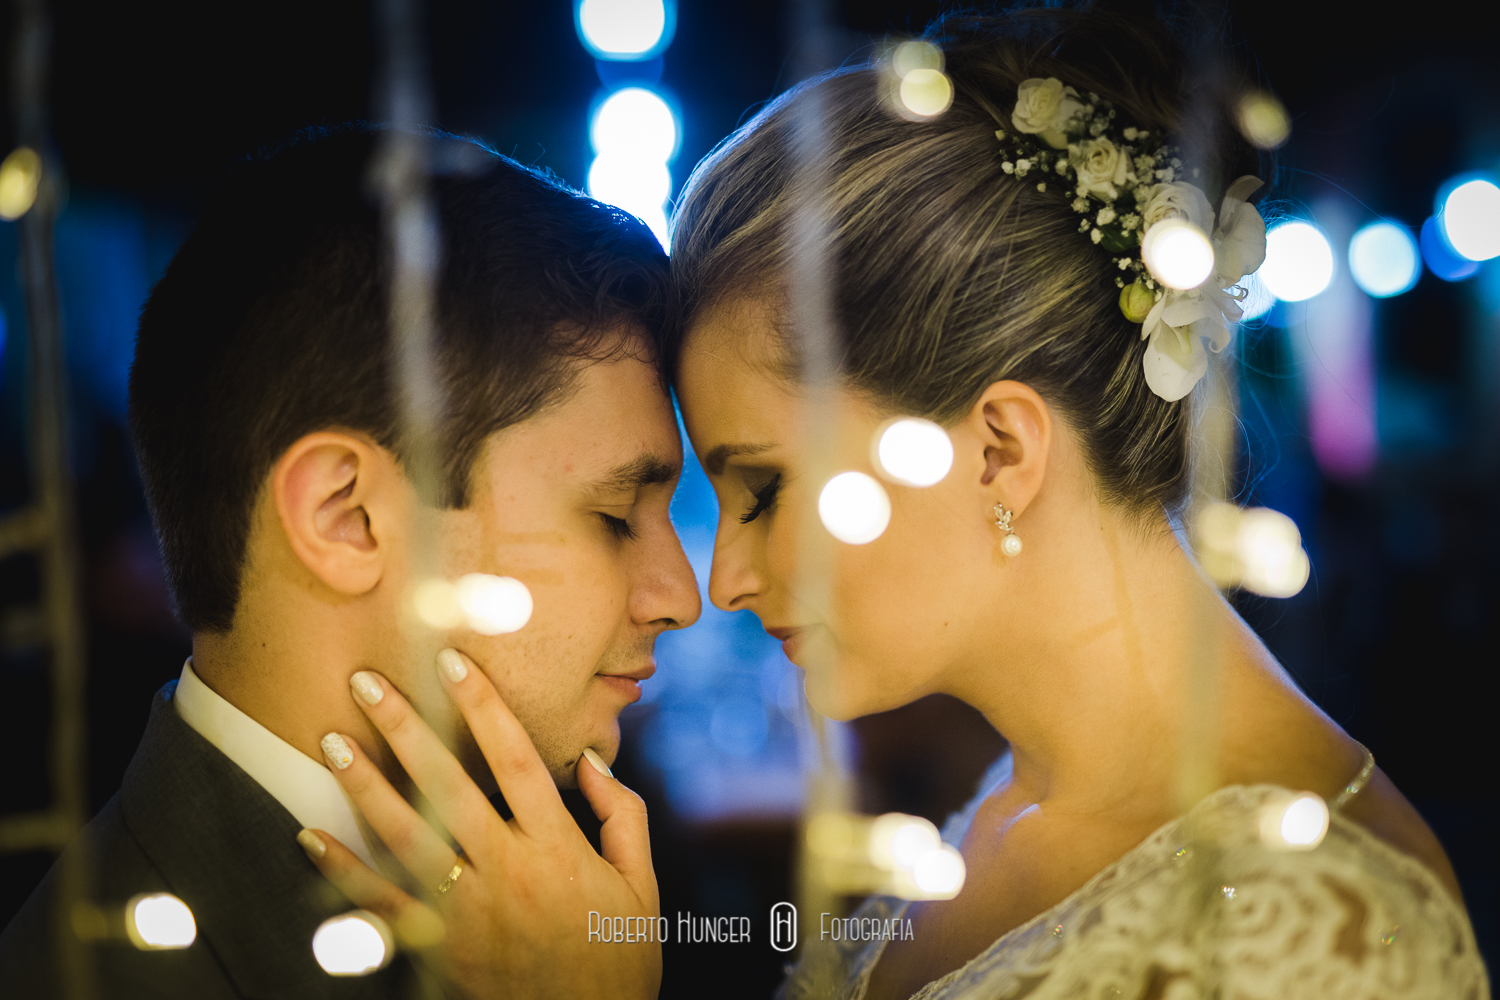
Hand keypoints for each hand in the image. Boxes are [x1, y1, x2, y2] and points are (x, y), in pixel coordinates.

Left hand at [298, 648, 659, 999]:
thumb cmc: (618, 955)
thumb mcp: (641, 884)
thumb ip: (622, 815)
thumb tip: (590, 760)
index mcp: (558, 847)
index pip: (517, 759)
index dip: (484, 705)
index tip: (452, 661)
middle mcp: (508, 870)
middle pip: (447, 785)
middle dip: (404, 728)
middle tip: (366, 681)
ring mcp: (468, 911)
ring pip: (405, 836)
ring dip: (365, 785)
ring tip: (331, 741)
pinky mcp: (438, 948)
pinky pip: (381, 905)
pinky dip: (342, 871)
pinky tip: (310, 836)